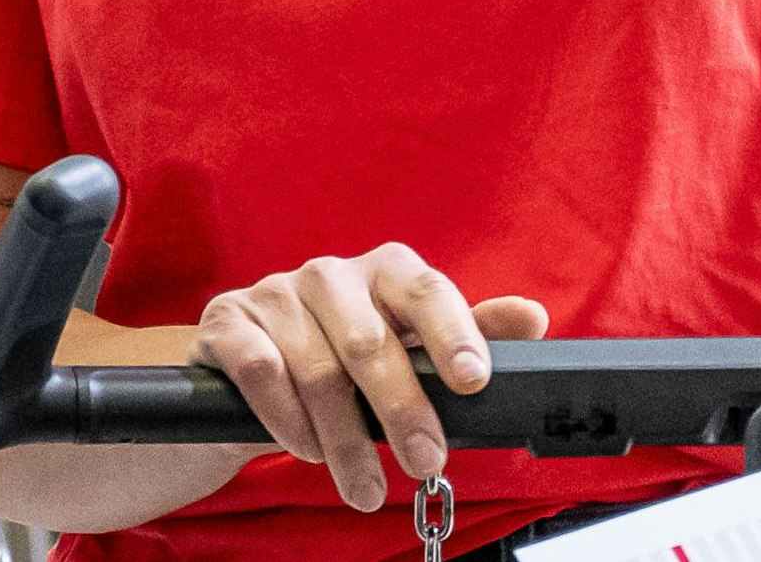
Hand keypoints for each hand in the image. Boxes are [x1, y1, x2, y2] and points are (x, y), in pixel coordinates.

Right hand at [190, 246, 547, 514]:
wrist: (248, 372)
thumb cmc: (346, 360)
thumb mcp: (409, 349)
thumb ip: (469, 334)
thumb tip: (533, 317)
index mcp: (384, 271)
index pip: (426, 291)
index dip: (453, 333)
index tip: (472, 381)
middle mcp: (328, 274)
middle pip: (370, 341)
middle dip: (402, 410)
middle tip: (425, 462)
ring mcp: (274, 294)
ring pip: (317, 371)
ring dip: (344, 440)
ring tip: (364, 489)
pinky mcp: (227, 323)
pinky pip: (261, 372)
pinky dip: (287, 421)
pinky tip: (305, 450)